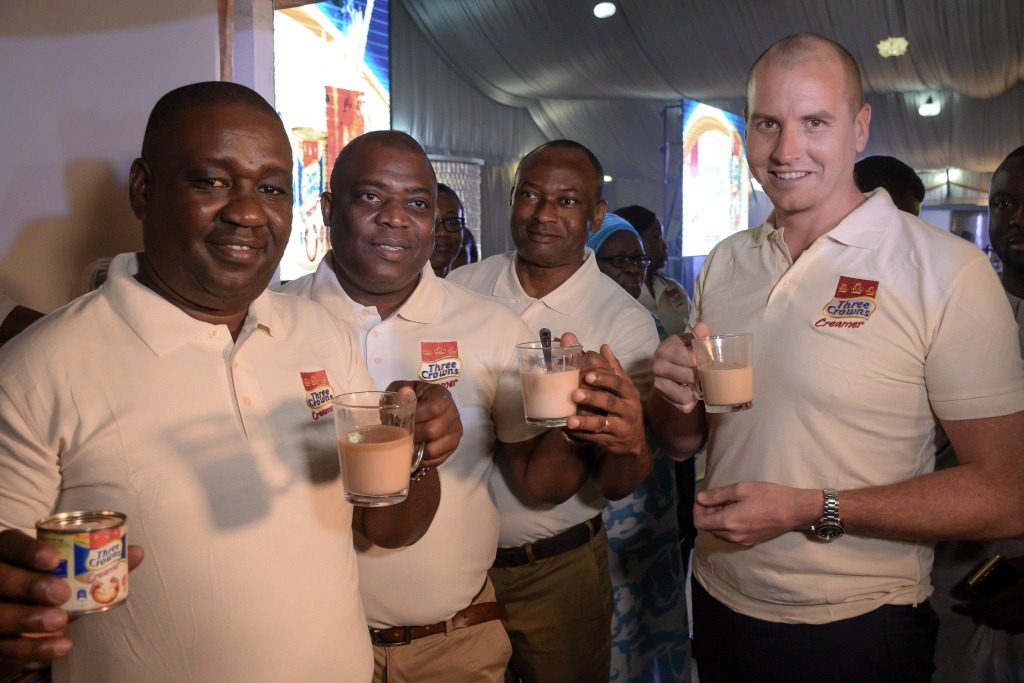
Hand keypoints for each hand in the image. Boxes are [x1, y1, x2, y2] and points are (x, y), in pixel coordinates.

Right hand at [0, 530, 143, 662]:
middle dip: (29, 585)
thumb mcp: (67, 571)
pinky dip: (34, 648)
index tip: (53, 559)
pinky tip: (61, 645)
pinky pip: (6, 647)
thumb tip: (136, 552)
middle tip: (61, 593)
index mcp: (9, 554)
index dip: (27, 550)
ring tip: (61, 621)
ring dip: (29, 618)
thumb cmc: (50, 585)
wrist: (26, 622)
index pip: (9, 544)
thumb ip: (98, 562)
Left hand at [386, 381, 461, 467]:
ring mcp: (455, 431)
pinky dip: (423, 460)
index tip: (402, 421)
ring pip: (434, 449)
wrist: (420, 407)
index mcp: (441, 396)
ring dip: (417, 450)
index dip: (416, 418)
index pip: (432, 409)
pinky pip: (437, 460)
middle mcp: (453, 413)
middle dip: (413, 436)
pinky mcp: (453, 446)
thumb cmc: (409, 399)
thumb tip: (404, 393)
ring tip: (406, 446)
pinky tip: (414, 454)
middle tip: (399, 437)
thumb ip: (401, 391)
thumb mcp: (401, 390)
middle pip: (432, 431)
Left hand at [564, 343, 644, 457]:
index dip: (603, 378)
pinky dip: (582, 434)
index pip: (617, 382)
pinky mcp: (612, 441)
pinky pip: (595, 438)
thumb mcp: (622, 387)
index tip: (587, 375)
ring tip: (569, 419)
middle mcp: (628, 409)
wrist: (634, 440)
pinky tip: (569, 429)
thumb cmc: (624, 406)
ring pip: (602, 423)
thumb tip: (603, 346)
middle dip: (592, 398)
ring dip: (585, 421)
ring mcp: (620, 426)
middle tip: (574, 394)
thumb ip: (612, 368)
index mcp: (628, 392)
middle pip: (610, 402)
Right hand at [652, 321, 708, 412]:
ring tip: (695, 382)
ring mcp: (658, 384)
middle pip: (690, 376)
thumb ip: (699, 336)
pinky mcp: (664, 398)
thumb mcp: (690, 342)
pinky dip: (691, 401)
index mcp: (666, 349)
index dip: (702, 361)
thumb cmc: (683, 354)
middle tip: (702, 372)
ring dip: (695, 389)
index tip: (705, 360)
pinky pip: (684, 405)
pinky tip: (689, 391)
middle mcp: (657, 366)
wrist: (667, 372)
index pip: (690, 358)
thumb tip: (702, 327)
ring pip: (686, 394)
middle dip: (700, 376)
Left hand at [694, 482, 819, 546]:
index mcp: (728, 522)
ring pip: (719, 533)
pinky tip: (738, 514)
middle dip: (707, 514)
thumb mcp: (741, 489)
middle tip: (716, 499)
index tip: (703, 499)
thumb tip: (700, 499)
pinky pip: (731, 536)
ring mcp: (742, 541)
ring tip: (727, 505)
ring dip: (717, 520)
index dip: (697, 510)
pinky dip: (728, 526)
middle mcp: (733, 536)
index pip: (700, 522)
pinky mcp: (751, 542)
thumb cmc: (768, 496)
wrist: (794, 511)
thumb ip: (718, 495)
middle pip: (708, 529)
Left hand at [956, 555, 1023, 632]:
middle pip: (993, 617)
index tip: (960, 606)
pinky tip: (1001, 621)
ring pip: (1004, 625)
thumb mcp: (1020, 563)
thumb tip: (984, 571)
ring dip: (989, 622)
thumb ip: (1004, 567)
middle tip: (968, 612)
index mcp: (1015, 592)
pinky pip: (1017, 628)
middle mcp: (1021, 606)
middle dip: (978, 616)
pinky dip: (1005, 627)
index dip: (972, 608)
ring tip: (981, 617)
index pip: (988, 605)